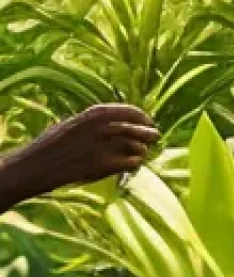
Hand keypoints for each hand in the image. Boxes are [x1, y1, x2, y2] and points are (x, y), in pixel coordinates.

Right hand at [0, 104, 159, 211]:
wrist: (35, 165)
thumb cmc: (52, 146)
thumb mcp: (73, 124)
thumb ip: (95, 123)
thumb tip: (121, 123)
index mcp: (93, 114)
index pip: (128, 111)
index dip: (142, 117)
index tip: (149, 121)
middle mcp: (101, 127)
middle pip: (137, 129)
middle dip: (149, 133)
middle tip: (155, 137)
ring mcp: (102, 146)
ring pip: (137, 146)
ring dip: (141, 150)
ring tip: (141, 154)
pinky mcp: (102, 164)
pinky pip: (130, 162)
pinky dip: (134, 164)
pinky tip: (133, 165)